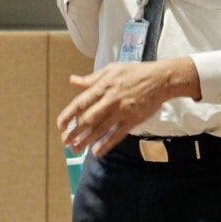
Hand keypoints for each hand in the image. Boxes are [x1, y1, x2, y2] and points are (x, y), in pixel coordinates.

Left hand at [57, 57, 201, 156]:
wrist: (160, 79)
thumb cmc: (135, 72)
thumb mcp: (111, 69)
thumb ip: (91, 78)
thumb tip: (73, 80)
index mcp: (103, 86)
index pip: (81, 103)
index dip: (68, 115)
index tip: (60, 125)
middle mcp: (110, 100)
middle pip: (88, 119)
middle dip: (74, 132)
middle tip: (65, 142)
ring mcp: (122, 111)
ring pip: (100, 130)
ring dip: (86, 141)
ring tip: (76, 149)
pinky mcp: (132, 120)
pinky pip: (116, 135)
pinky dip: (105, 145)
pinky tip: (96, 152)